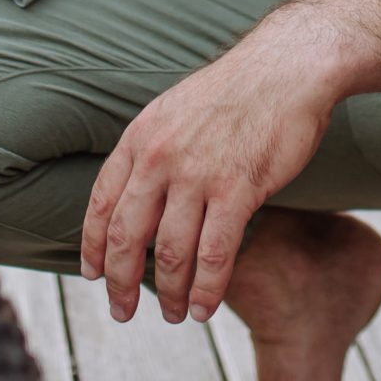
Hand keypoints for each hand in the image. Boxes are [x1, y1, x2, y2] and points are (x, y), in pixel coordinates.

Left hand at [81, 41, 333, 325]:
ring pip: (170, 253)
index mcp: (140, 137)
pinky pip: (214, 253)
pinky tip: (204, 308)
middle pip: (126, 236)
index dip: (93, 245)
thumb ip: (155, 151)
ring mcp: (197, 174)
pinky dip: (206, 289)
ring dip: (171, 293)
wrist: (287, 66)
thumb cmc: (238, 90)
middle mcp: (159, 157)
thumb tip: (143, 195)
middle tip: (122, 310)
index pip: (101, 202)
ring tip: (175, 315)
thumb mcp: (176, 111)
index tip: (94, 274)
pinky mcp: (237, 189)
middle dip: (120, 282)